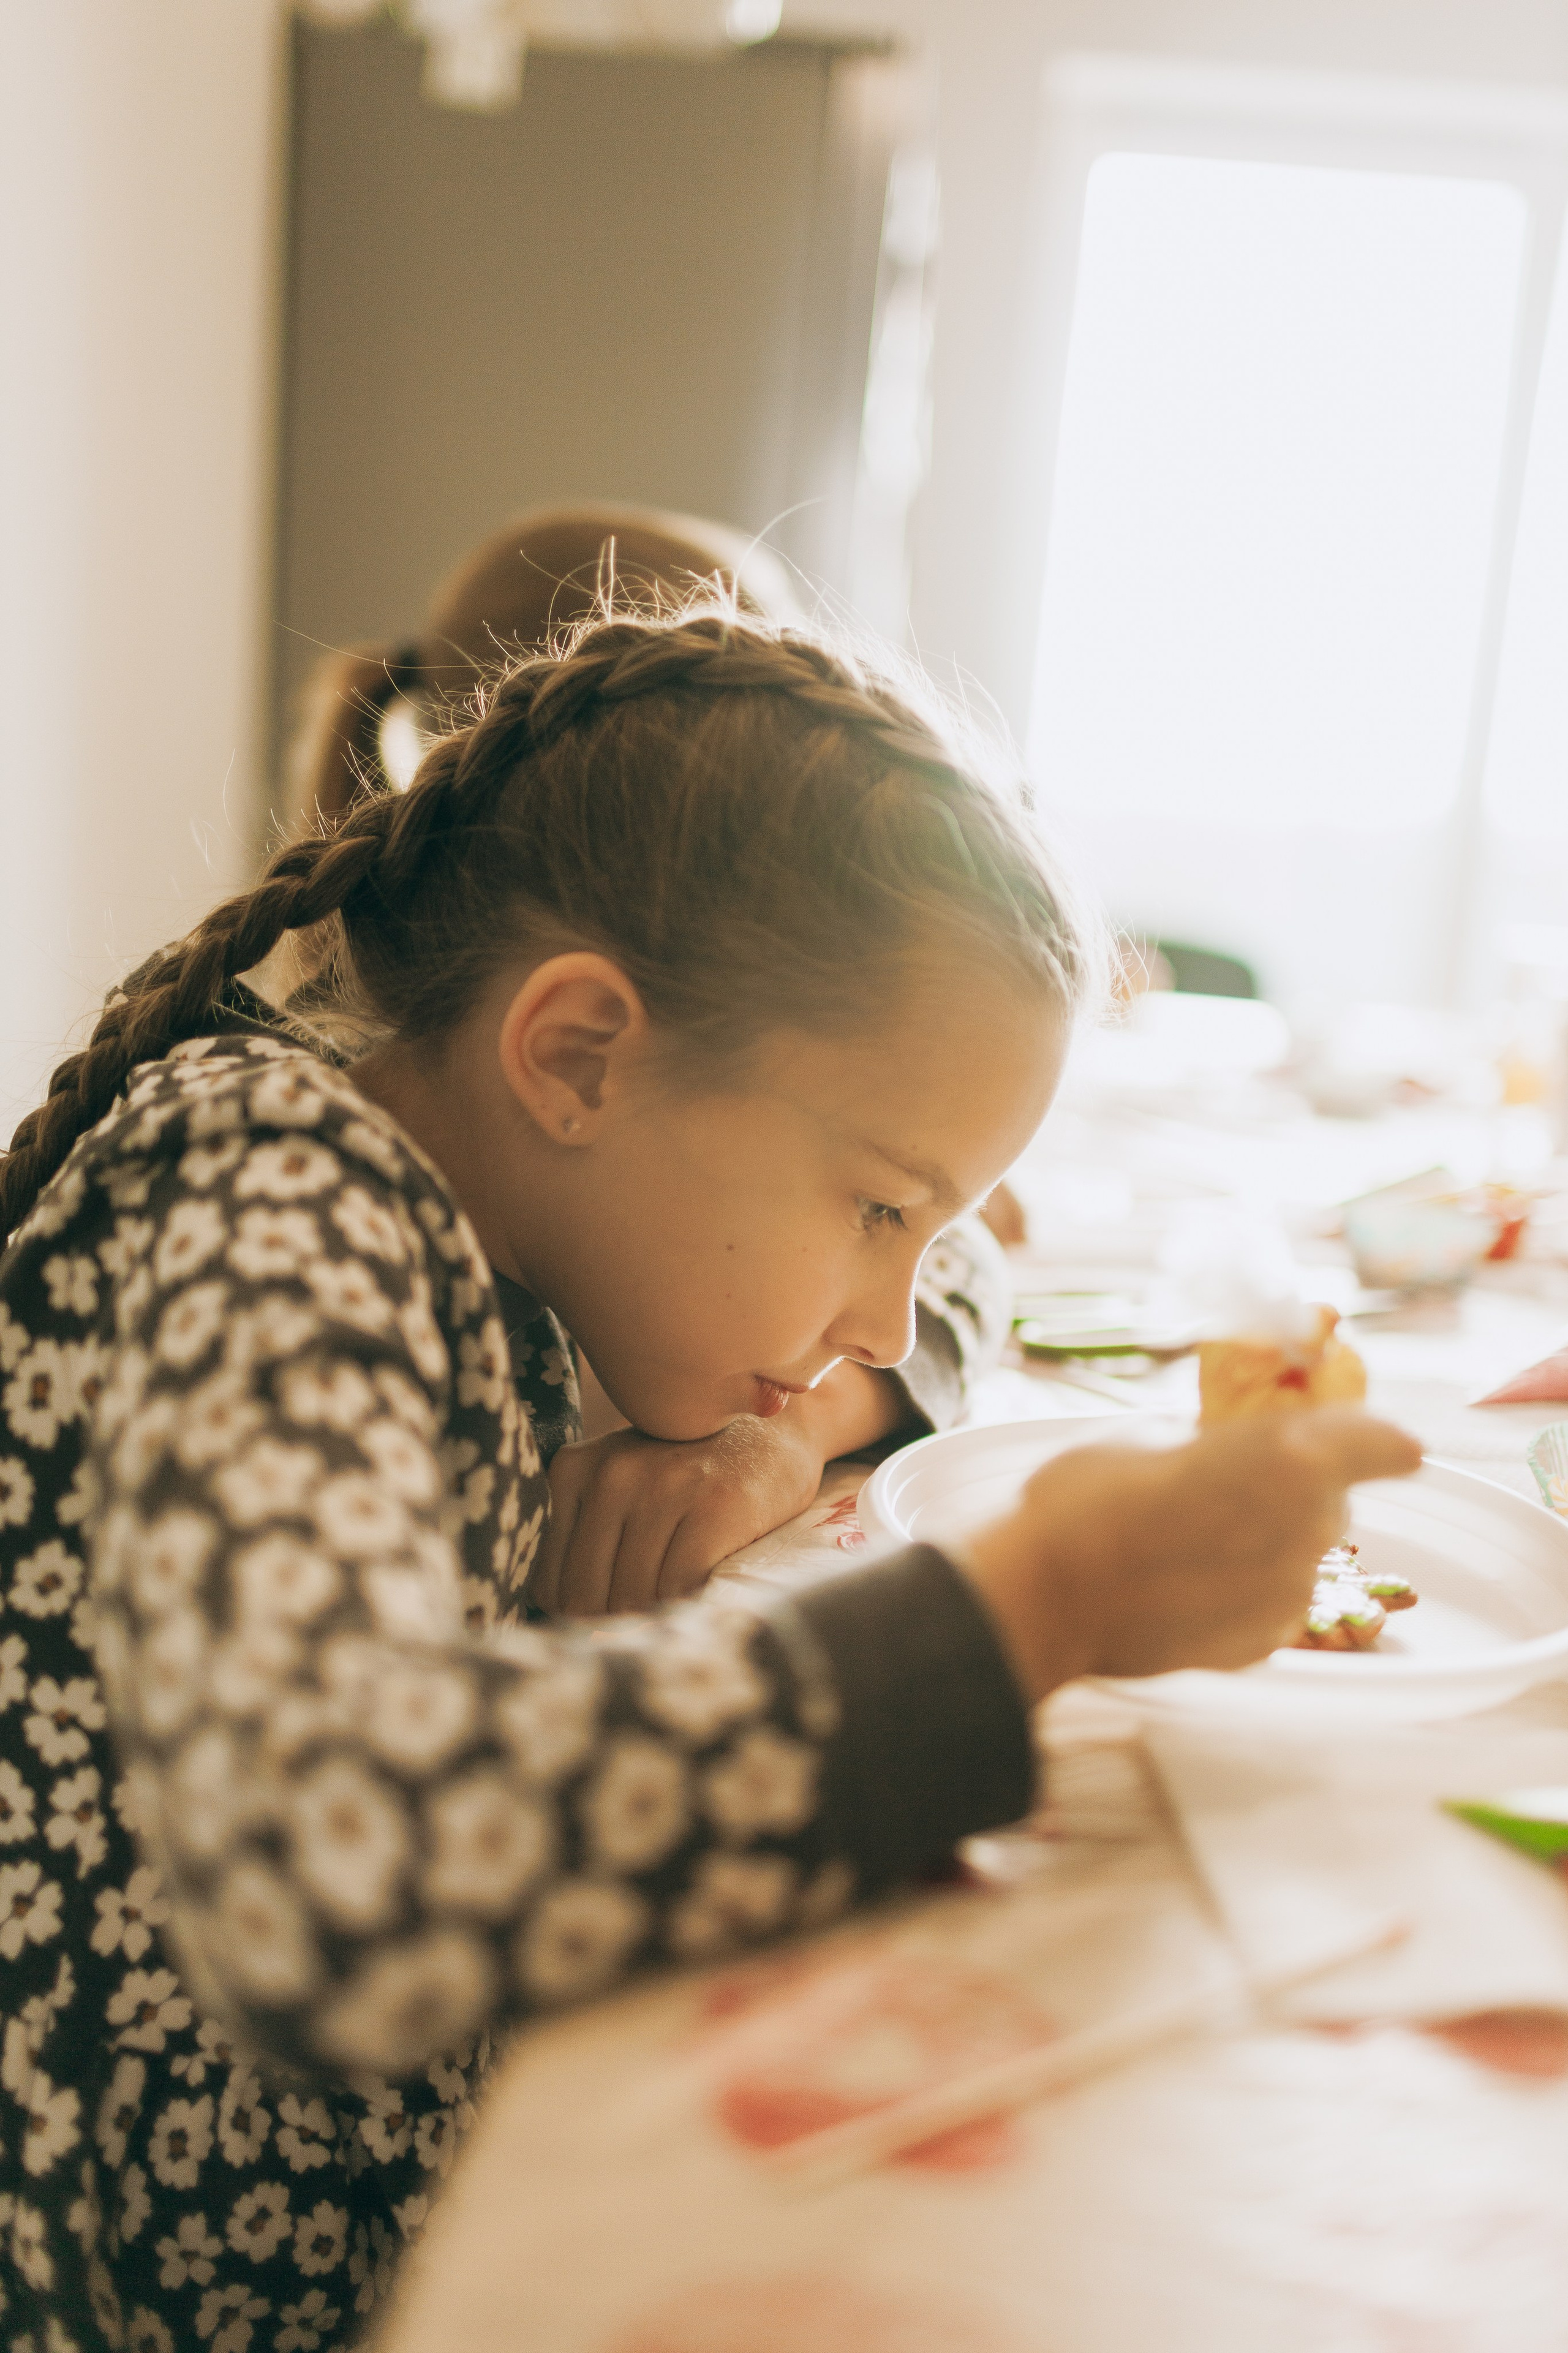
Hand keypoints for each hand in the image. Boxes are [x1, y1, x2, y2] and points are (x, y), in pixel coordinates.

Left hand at [532, 1361, 912, 1616]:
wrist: (774, 1431)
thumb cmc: (690, 1475)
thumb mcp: (622, 1484)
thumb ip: (586, 1541)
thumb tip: (566, 1629)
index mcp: (574, 1470)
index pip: (549, 1582)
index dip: (576, 1619)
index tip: (609, 1626)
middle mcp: (611, 1473)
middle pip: (585, 1596)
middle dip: (610, 1628)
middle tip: (643, 1637)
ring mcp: (664, 1485)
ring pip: (631, 1597)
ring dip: (651, 1623)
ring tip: (673, 1624)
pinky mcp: (714, 1505)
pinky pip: (678, 1588)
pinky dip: (686, 1610)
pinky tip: (698, 1606)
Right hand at [956, 1407, 1423, 1703]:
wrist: (1045, 1595)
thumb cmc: (1088, 1495)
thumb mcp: (1152, 1436)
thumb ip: (1214, 1444)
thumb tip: (1227, 1453)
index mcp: (1293, 1457)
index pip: (1385, 1443)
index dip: (1378, 1441)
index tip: (1381, 1443)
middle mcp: (1308, 1528)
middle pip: (1330, 1501)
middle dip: (1290, 1489)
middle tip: (1220, 1485)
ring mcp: (1289, 1594)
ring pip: (1297, 1555)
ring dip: (1262, 1542)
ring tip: (1184, 1540)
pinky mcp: (1261, 1642)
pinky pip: (1269, 1601)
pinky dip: (1240, 1590)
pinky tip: (1180, 1583)